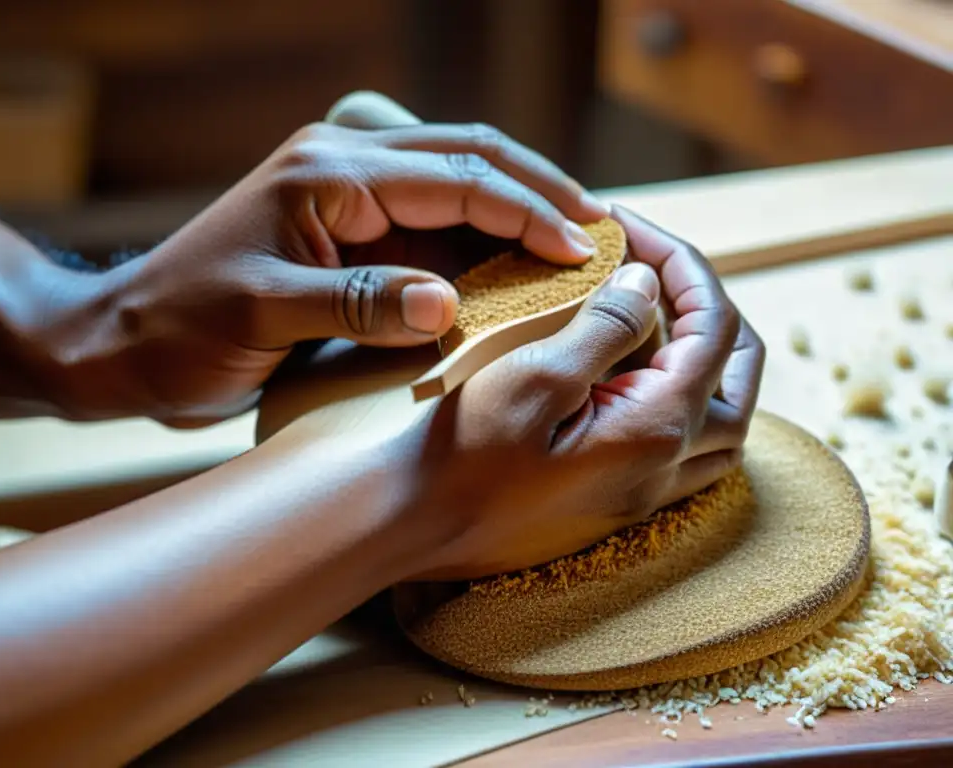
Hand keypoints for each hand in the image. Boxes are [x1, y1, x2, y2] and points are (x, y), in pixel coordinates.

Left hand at [95, 108, 606, 425]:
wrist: (125, 340)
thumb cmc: (182, 327)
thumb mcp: (263, 316)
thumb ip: (356, 306)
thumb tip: (447, 307)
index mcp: (328, 173)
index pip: (455, 178)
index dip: (526, 211)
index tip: (584, 247)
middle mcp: (342, 165)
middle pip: (466, 154)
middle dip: (537, 189)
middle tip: (599, 227)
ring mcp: (345, 192)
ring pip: (454, 176)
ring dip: (514, 202)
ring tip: (572, 235)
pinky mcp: (345, 226)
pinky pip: (430, 215)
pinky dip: (478, 232)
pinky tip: (510, 258)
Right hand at [400, 207, 765, 579]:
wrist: (418, 522)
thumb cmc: (465, 453)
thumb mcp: (536, 376)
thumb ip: (607, 328)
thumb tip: (648, 283)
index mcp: (656, 430)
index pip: (714, 330)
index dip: (684, 266)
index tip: (632, 231)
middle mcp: (665, 468)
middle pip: (739, 380)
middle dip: (716, 313)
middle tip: (663, 271)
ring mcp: (644, 492)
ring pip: (722, 424)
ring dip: (711, 364)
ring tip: (664, 319)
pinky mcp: (617, 501)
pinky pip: (685, 450)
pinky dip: (682, 401)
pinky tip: (636, 377)